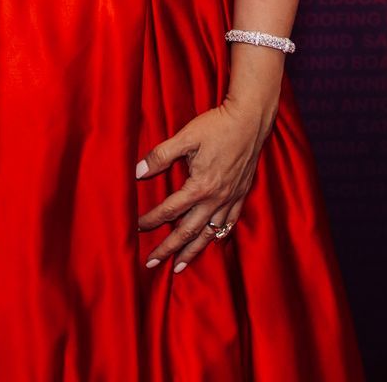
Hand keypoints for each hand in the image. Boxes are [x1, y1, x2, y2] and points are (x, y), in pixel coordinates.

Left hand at [134, 98, 273, 272]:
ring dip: (192, 252)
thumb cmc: (217, 126)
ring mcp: (231, 199)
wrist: (250, 120)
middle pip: (188, 231)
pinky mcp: (241, 195)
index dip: (151, 220)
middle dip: (168, 249)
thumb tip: (138, 172)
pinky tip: (210, 242)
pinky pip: (228, 224)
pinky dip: (217, 237)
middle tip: (151, 263)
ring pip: (209, 234)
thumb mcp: (185, 137)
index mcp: (200, 187)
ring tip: (178, 267)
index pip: (169, 210)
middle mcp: (216, 199)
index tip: (136, 227)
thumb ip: (160, 155)